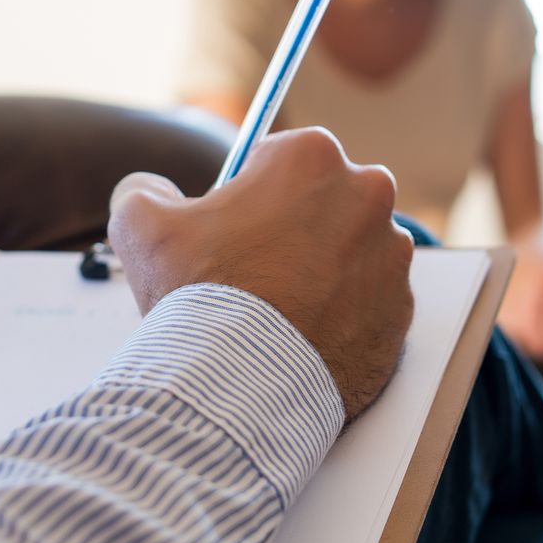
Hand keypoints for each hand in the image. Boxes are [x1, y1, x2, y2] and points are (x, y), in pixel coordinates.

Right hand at [107, 127, 413, 421]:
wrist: (241, 385)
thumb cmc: (198, 295)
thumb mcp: (141, 225)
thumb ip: (142, 192)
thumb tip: (148, 192)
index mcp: (312, 157)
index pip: (277, 159)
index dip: (248, 194)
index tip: (231, 229)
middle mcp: (367, 196)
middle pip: (322, 202)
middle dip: (293, 228)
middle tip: (250, 271)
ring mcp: (391, 257)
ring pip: (350, 252)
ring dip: (320, 271)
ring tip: (274, 311)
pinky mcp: (401, 313)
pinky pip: (367, 304)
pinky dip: (340, 316)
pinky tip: (299, 337)